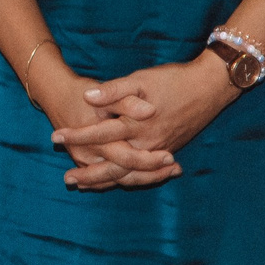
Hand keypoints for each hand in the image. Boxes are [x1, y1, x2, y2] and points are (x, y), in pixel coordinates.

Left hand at [52, 59, 238, 189]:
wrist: (209, 87)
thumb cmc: (172, 79)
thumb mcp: (140, 79)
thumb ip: (113, 90)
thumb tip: (86, 97)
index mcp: (137, 123)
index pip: (99, 133)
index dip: (76, 135)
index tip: (55, 136)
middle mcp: (148, 142)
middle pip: (113, 165)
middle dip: (89, 173)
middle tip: (67, 179)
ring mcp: (160, 150)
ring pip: (130, 174)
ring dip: (106, 181)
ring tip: (85, 185)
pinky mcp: (169, 150)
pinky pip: (145, 173)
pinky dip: (128, 180)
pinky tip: (116, 181)